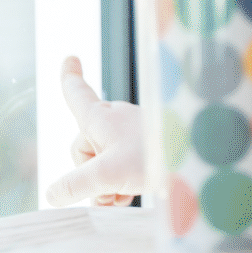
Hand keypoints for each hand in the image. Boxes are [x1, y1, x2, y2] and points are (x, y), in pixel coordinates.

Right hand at [44, 56, 147, 207]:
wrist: (198, 163)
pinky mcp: (150, 144)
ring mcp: (134, 131)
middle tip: (109, 188)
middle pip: (85, 148)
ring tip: (122, 194)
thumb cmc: (154, 158)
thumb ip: (74, 185)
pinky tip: (130, 194)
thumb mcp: (106, 175)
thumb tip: (53, 194)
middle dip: (90, 175)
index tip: (70, 58)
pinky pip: (125, 164)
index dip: (69, 78)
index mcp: (100, 117)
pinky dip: (123, 181)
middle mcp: (116, 118)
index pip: (77, 93)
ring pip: (106, 161)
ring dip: (108, 183)